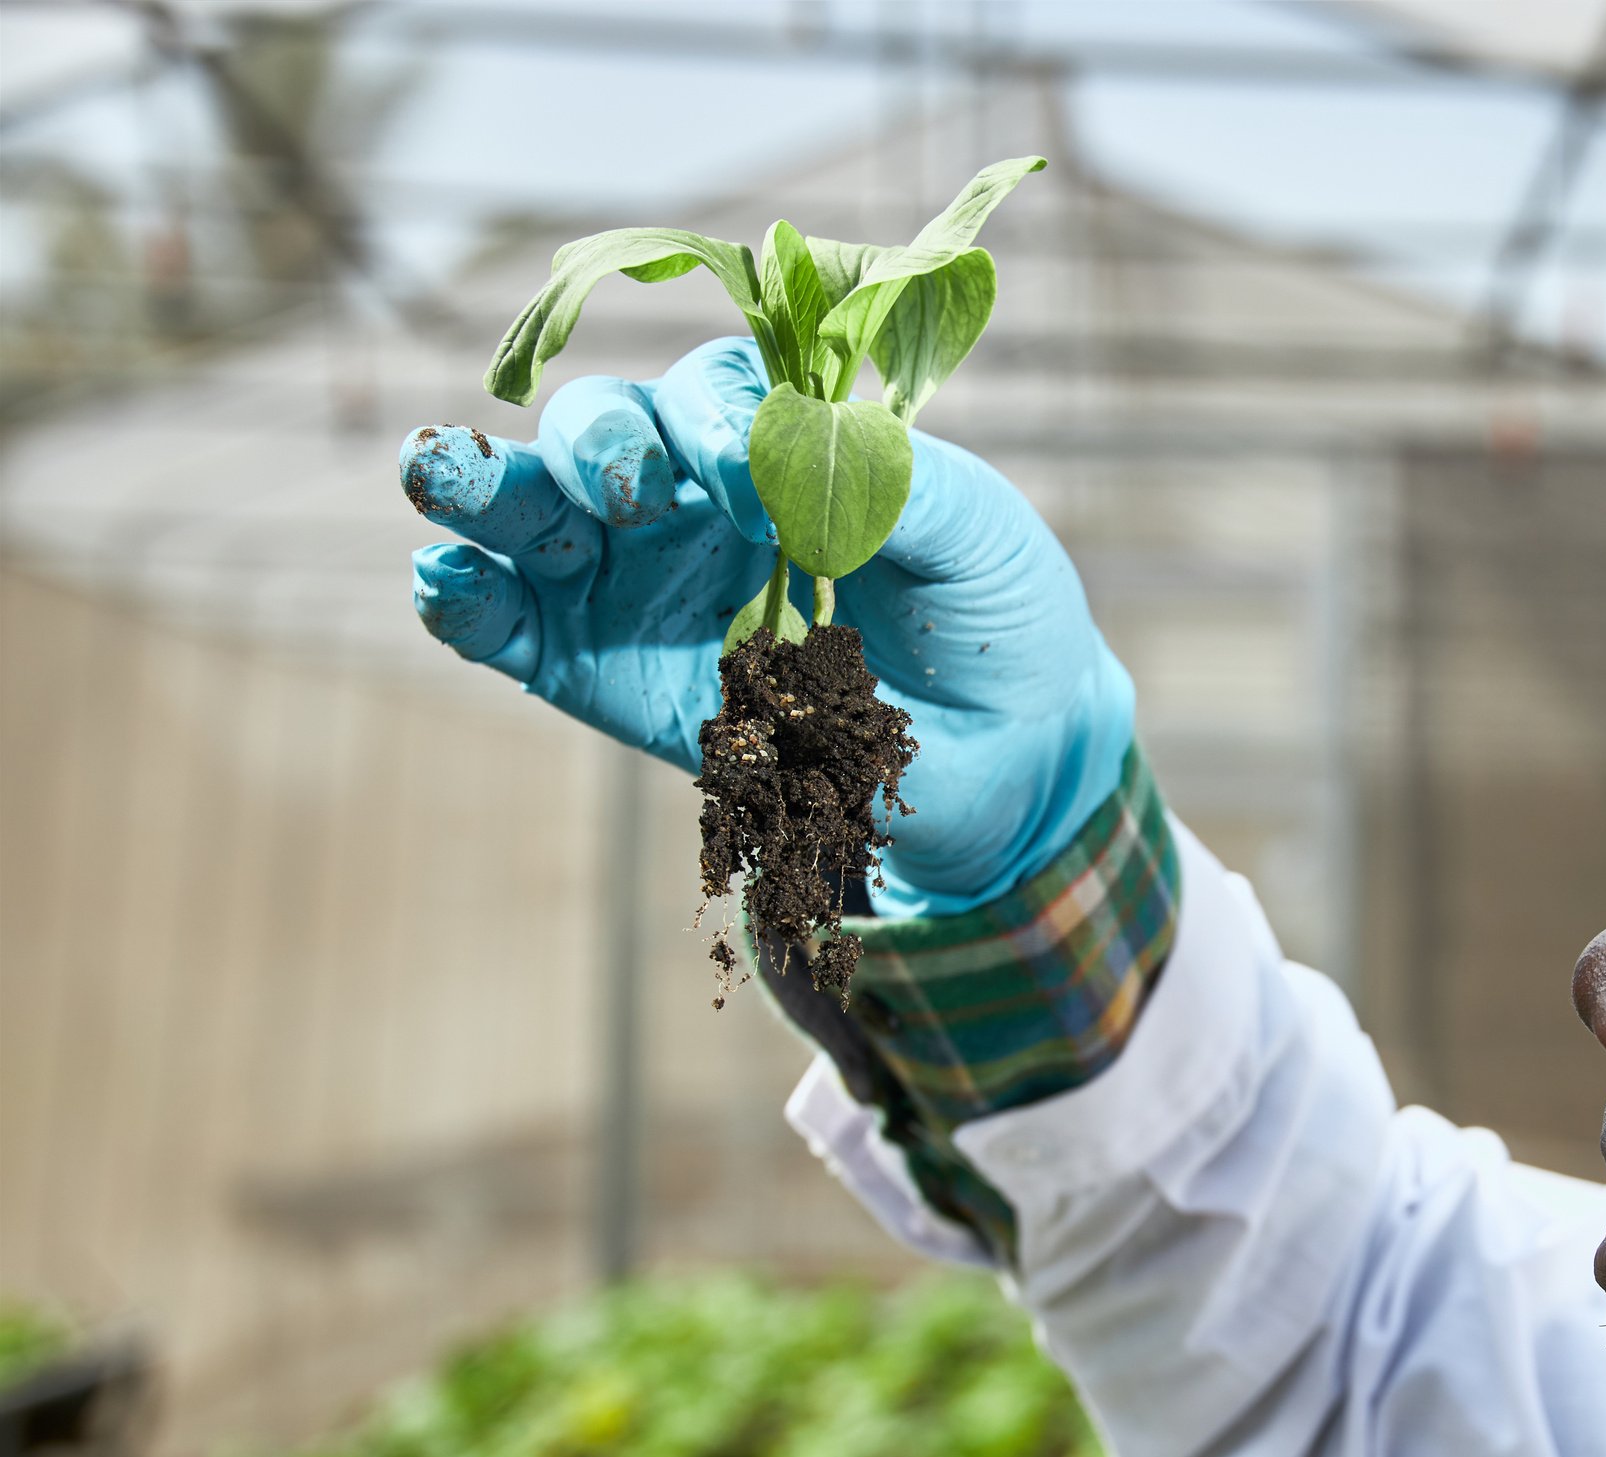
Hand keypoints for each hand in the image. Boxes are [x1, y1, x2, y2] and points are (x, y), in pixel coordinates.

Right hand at [401, 339, 1136, 916]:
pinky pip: (510, 629)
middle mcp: (688, 497)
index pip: (711, 394)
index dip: (715, 424)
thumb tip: (783, 462)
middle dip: (592, 442)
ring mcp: (634, 583)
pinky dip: (464, 603)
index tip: (750, 485)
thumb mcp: (971, 529)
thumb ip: (889, 483)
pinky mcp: (599, 673)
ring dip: (480, 488)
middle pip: (600, 430)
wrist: (1003, 752)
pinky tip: (446, 585)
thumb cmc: (990, 607)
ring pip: (528, 513)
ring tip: (441, 474)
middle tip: (626, 492)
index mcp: (773, 441)